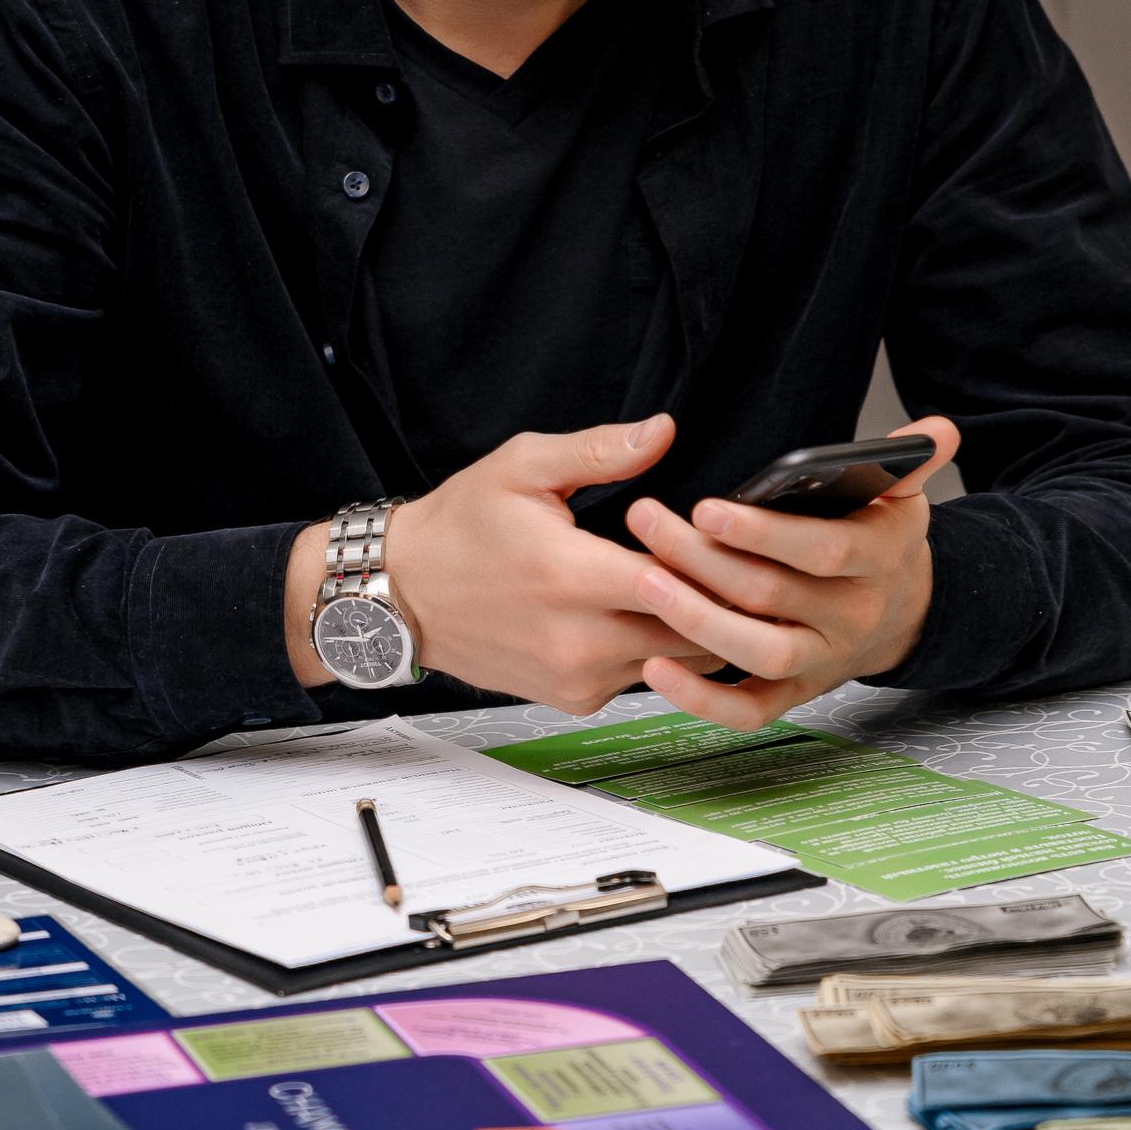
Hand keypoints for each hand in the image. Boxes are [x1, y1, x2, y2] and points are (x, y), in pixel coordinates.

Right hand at [285, 415, 722, 710]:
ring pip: (678, 665)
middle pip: (694, 635)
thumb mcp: (523, 466)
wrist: (402, 594)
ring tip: (694, 584)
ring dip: (694, 628)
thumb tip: (663, 430)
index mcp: (571, 577)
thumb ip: (600, 450)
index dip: (712, 558)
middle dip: (718, 599)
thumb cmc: (460, 527)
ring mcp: (578, 678)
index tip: (718, 531)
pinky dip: (658, 651)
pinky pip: (644, 680)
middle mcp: (579, 642)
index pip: (680, 583)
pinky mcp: (575, 699)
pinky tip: (647, 610)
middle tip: (728, 561)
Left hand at [623, 417, 960, 731]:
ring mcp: (822, 661)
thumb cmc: (879, 543)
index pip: (822, 550)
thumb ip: (909, 461)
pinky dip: (703, 701)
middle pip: (773, 595)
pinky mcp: (793, 694)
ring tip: (645, 583)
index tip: (707, 509)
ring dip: (697, 622)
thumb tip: (937, 428)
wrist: (900, 615)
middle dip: (703, 559)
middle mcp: (851, 617)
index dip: (764, 533)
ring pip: (760, 653)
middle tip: (647, 522)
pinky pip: (749, 710)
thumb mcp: (901, 498)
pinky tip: (656, 669)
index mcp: (878, 559)